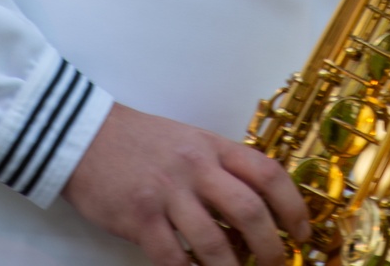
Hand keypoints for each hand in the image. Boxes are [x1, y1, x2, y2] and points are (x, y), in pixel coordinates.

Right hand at [61, 103, 309, 265]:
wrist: (87, 135)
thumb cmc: (142, 142)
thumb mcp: (190, 142)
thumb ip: (220, 170)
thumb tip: (253, 215)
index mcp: (214, 146)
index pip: (267, 173)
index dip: (292, 206)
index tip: (302, 232)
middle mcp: (196, 167)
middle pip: (248, 210)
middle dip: (270, 247)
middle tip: (277, 265)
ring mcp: (168, 192)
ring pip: (213, 241)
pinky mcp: (139, 217)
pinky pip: (172, 257)